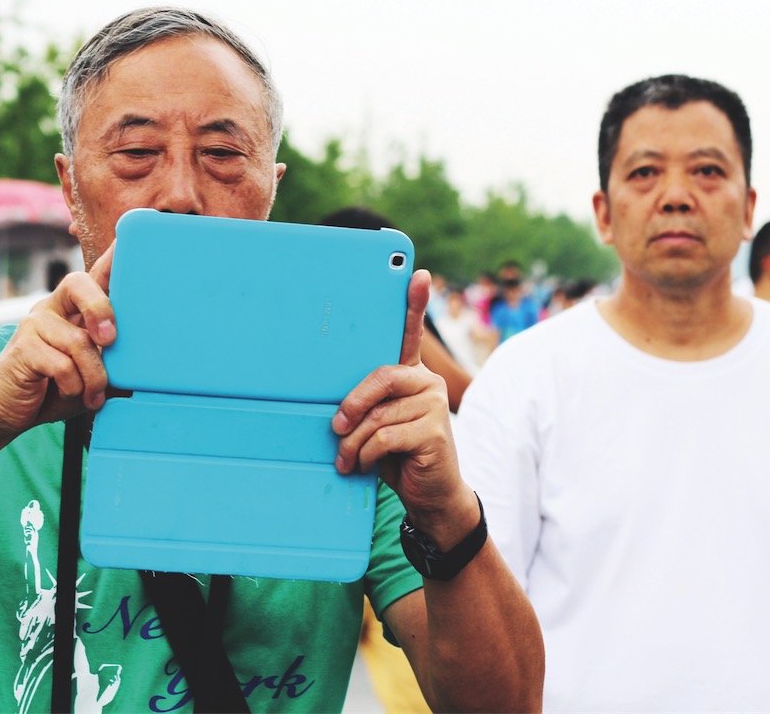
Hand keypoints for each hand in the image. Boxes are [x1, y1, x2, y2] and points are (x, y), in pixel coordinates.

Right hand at [0, 241, 117, 443]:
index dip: (112, 256)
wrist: (3, 412)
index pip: (94, 275)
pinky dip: (74, 386)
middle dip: (101, 308)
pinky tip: (71, 394)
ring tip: (94, 395)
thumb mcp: (90, 375)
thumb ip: (112, 363)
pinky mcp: (23, 347)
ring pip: (79, 341)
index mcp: (72, 309)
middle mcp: (52, 308)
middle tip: (110, 340)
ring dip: (94, 377)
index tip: (128, 237)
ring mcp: (35, 324)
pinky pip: (62, 364)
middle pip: (79, 283)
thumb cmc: (53, 391)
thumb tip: (147, 365)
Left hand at [332, 269, 475, 533]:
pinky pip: (384, 436)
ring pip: (376, 414)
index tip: (416, 274)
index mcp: (412, 376)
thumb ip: (368, 406)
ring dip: (353, 443)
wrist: (430, 495)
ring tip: (348, 460)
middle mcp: (427, 383)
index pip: (412, 334)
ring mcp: (434, 404)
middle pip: (381, 376)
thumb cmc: (397, 456)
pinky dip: (366, 455)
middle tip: (336, 428)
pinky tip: (366, 466)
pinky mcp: (435, 430)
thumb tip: (335, 408)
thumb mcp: (379, 425)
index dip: (414, 303)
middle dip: (352, 404)